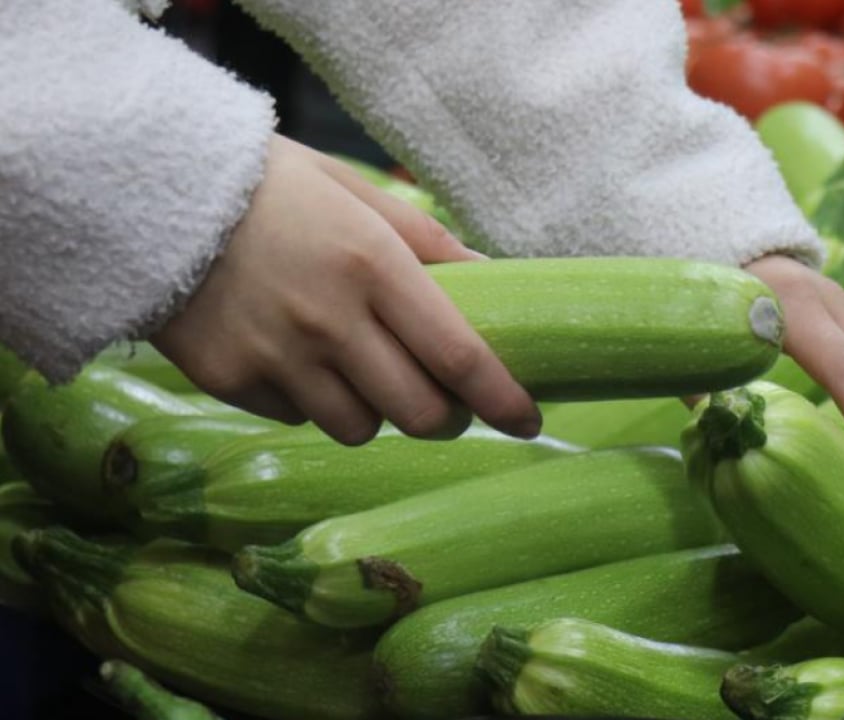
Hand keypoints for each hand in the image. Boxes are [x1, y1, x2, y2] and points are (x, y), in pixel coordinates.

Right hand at [151, 135, 540, 444]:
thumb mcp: (356, 193)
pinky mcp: (229, 380)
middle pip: (418, 413)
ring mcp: (276, 357)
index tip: (528, 420)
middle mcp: (329, 320)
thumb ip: (428, 243)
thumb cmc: (269, 186)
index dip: (502, 399)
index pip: (458, 356)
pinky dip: (312, 402)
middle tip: (447, 404)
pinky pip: (297, 418)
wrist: (148, 189)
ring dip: (376, 412)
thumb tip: (497, 275)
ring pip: (359, 429)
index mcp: (373, 266)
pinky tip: (295, 358)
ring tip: (360, 370)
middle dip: (446, 419)